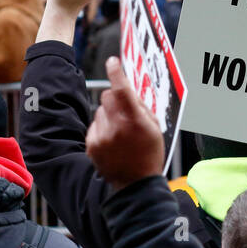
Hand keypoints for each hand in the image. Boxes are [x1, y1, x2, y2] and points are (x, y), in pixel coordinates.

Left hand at [86, 56, 163, 189]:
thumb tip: (128, 90)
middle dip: (115, 98)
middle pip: (107, 96)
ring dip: (108, 116)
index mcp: (134, 121)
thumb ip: (141, 106)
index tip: (112, 62)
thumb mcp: (154, 128)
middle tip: (124, 111)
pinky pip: (94, 126)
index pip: (121, 88)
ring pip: (99, 111)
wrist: (135, 186)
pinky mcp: (92, 145)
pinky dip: (102, 129)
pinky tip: (112, 142)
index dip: (116, 72)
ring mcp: (102, 137)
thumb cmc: (149, 155)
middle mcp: (116, 127)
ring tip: (120, 133)